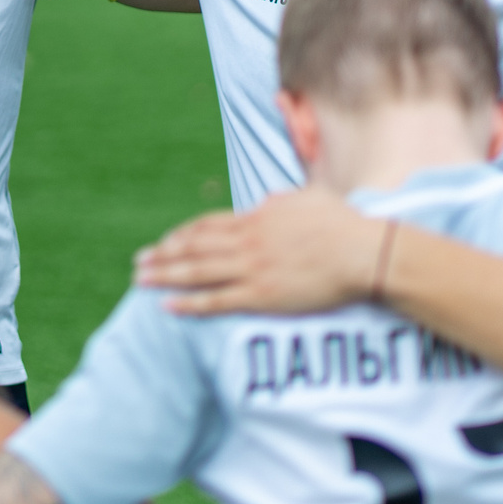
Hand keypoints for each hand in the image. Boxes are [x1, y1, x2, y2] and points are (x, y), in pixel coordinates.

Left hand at [133, 192, 384, 316]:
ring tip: (140, 280)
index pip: (208, 226)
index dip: (181, 235)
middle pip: (193, 248)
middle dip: (163, 255)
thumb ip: (281, 200)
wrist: (363, 253)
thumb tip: (266, 201)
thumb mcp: (307, 198)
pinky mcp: (261, 296)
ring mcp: (252, 269)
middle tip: (138, 262)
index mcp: (257, 217)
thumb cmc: (343, 224)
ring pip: (197, 272)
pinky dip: (189, 303)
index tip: (164, 242)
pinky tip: (167, 305)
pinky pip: (216, 300)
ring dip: (165, 276)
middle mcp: (247, 242)